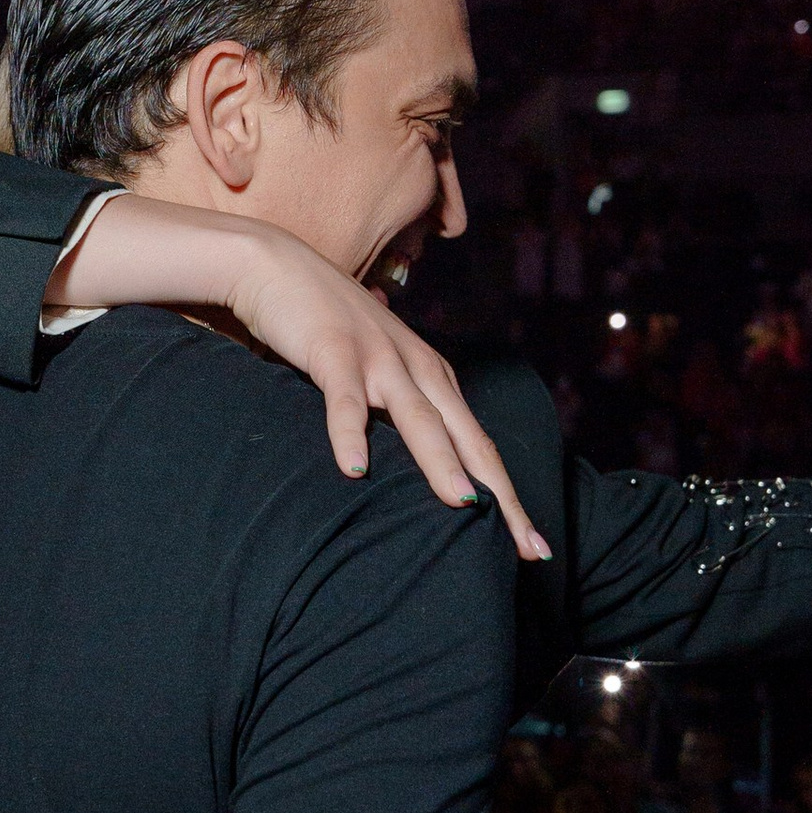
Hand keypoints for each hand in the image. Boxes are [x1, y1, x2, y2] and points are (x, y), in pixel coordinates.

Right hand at [66, 196, 551, 562]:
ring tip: (462, 504)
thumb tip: (417, 465)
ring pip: (418, 418)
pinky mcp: (333, 351)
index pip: (478, 445)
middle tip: (529, 545)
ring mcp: (377, 358)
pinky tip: (354, 469)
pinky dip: (350, 433)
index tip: (534, 546)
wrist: (276, 266)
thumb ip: (397, 407)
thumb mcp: (376, 369)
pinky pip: (344, 400)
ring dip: (441, 462)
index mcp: (432, 377)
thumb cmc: (327, 325)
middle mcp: (417, 368)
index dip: (509, 495)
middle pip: (466, 439)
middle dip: (500, 493)